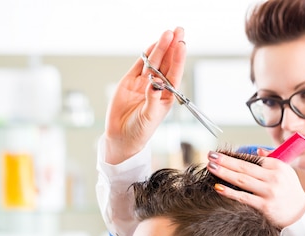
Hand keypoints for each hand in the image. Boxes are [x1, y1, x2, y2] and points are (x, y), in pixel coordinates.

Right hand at [104, 27, 186, 164]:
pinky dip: (146, 54)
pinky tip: (153, 44)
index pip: (175, 74)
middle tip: (178, 31)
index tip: (182, 45)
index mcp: (167, 96)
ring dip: (161, 48)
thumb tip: (155, 83)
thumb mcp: (149, 117)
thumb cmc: (140, 130)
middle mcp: (157, 88)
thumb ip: (152, 99)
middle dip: (172, 47)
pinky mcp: (130, 82)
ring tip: (168, 33)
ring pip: (154, 62)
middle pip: (166, 64)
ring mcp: (143, 83)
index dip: (178, 59)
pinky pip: (140, 65)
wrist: (122, 136)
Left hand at [206, 150, 304, 228]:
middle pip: (244, 167)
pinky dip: (230, 192)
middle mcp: (273, 177)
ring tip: (211, 167)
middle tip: (210, 155)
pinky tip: (218, 187)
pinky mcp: (265, 206)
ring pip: (242, 180)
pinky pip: (243, 197)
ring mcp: (269, 192)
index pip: (252, 159)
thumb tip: (257, 151)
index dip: (234, 156)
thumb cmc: (290, 192)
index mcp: (278, 166)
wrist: (299, 216)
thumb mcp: (286, 172)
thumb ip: (271, 160)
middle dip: (225, 160)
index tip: (220, 153)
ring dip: (224, 172)